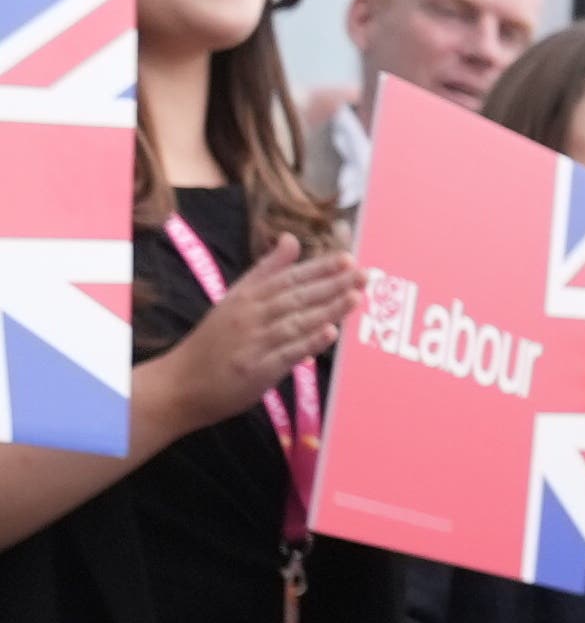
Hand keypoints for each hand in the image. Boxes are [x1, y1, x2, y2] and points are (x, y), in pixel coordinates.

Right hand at [136, 234, 357, 441]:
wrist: (180, 384)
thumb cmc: (213, 341)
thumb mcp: (235, 299)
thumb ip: (266, 270)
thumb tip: (291, 238)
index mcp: (245, 297)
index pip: (288, 278)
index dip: (318, 268)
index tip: (348, 258)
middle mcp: (249, 316)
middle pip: (295, 297)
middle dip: (332, 285)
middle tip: (365, 273)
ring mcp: (252, 343)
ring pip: (295, 322)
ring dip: (327, 309)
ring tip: (355, 296)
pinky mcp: (255, 370)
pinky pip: (286, 354)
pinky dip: (308, 342)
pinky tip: (330, 333)